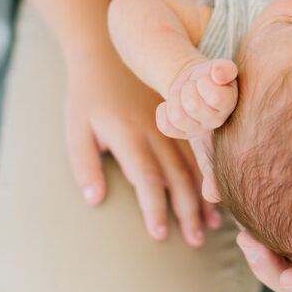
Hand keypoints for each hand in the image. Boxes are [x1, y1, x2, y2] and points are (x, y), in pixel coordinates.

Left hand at [65, 46, 221, 246]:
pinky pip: (199, 145)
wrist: (105, 50)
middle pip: (176, 175)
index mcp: (128, 134)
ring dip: (203, 195)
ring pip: (193, 162)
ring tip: (214, 225)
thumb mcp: (75, 129)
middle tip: (195, 241)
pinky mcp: (180, 113)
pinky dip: (209, 170)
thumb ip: (84, 165)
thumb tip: (95, 200)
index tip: (160, 236)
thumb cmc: (87, 96)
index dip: (153, 208)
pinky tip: (216, 189)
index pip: (146, 178)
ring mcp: (171, 120)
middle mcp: (155, 129)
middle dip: (186, 211)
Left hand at [155, 58, 237, 138]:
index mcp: (228, 103)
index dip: (204, 82)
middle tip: (191, 85)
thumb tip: (218, 74)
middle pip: (193, 106)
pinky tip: (169, 104)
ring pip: (177, 117)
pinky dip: (162, 112)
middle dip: (187, 88)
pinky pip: (166, 127)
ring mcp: (199, 129)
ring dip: (174, 99)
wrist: (195, 82)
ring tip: (181, 93)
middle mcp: (216, 120)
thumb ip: (224, 67)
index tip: (204, 77)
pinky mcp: (182, 133)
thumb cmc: (209, 74)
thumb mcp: (218, 66)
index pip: (215, 97)